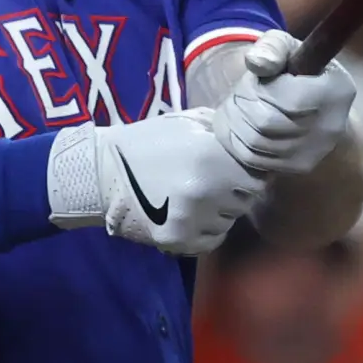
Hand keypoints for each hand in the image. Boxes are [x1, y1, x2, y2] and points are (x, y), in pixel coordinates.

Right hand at [52, 109, 262, 255]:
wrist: (104, 171)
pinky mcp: (178, 241)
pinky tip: (189, 214)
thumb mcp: (190, 122)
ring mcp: (193, 219)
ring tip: (197, 197)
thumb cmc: (150, 141)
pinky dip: (205, 230)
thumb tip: (254, 139)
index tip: (235, 168)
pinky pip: (211, 240)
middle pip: (246, 199)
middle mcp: (207, 191)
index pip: (258, 176)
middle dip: (235, 190)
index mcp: (213, 157)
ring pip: (229, 221)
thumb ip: (225, 131)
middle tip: (213, 181)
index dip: (248, 171)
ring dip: (220, 211)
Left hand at [209, 30, 357, 177]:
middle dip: (245, 104)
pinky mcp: (299, 166)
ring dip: (237, 121)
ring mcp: (316, 151)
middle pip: (267, 122)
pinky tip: (242, 125)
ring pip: (256, 142)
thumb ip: (272, 47)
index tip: (262, 79)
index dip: (263, 88)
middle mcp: (332, 126)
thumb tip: (257, 62)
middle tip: (244, 93)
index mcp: (338, 90)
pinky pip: (254, 158)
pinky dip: (238, 141)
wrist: (312, 108)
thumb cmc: (297, 72)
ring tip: (241, 107)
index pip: (287, 98)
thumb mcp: (286, 48)